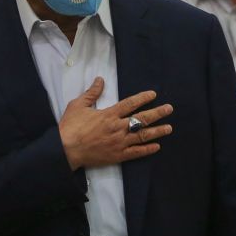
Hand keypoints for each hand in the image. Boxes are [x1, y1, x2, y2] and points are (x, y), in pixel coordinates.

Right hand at [59, 77, 173, 169]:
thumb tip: (100, 79)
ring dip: (157, 131)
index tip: (153, 94)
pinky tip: (157, 147)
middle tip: (169, 109)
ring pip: (142, 136)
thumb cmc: (70, 127)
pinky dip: (147, 150)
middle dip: (157, 113)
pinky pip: (136, 153)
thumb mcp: (78, 105)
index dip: (143, 98)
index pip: (130, 104)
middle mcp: (117, 127)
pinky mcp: (117, 156)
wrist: (65, 150)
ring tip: (169, 128)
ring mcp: (119, 143)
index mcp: (109, 114)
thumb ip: (91, 93)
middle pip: (142, 119)